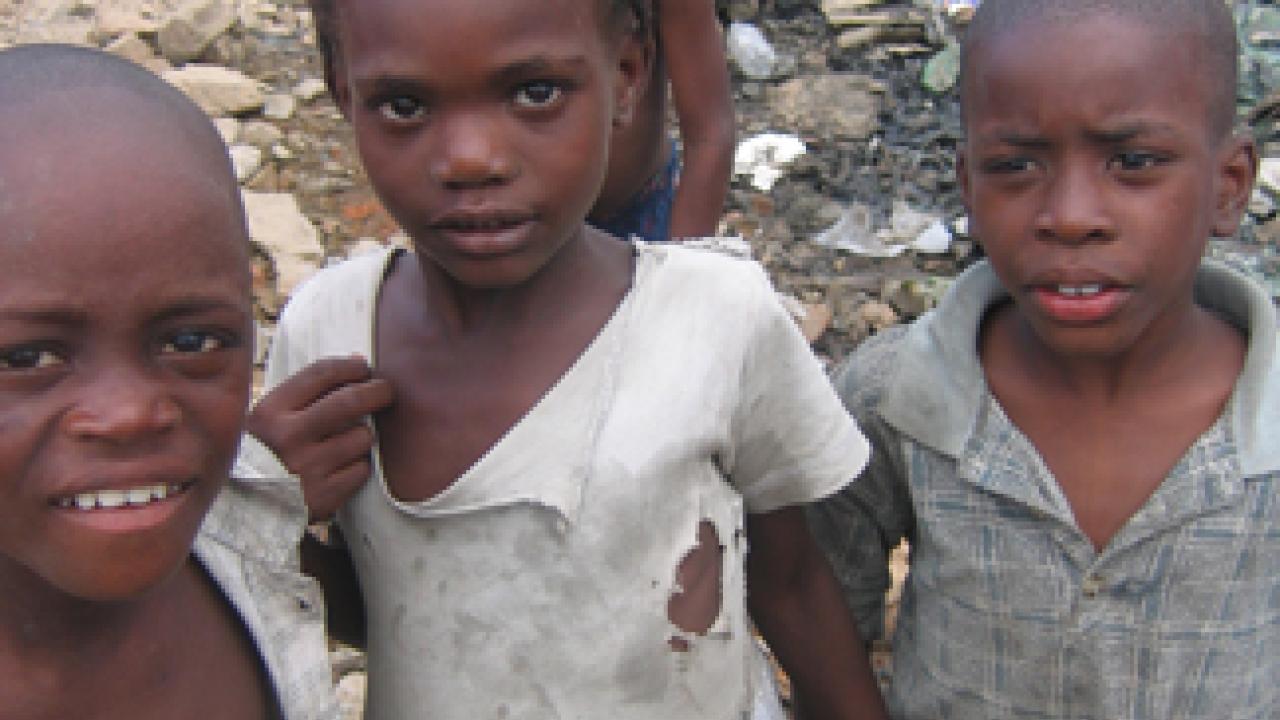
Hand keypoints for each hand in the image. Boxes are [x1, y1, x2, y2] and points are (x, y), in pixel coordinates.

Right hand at [247, 356, 394, 520]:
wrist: (252, 505)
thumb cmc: (270, 451)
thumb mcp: (274, 415)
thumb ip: (311, 389)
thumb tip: (358, 362)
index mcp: (271, 411)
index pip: (321, 374)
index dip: (350, 367)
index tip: (364, 368)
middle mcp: (288, 437)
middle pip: (348, 402)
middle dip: (376, 391)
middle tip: (385, 391)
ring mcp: (306, 468)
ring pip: (361, 437)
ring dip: (363, 436)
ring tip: (349, 441)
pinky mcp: (324, 495)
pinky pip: (361, 469)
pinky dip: (359, 465)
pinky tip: (343, 467)